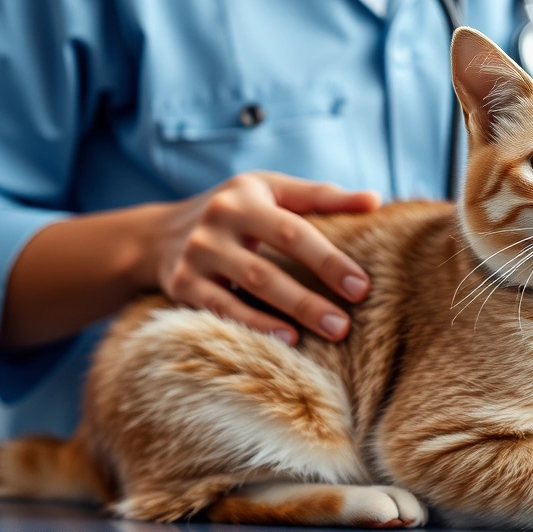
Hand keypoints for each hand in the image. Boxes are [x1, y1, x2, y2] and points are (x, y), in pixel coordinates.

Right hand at [153, 172, 380, 343]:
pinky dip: (254, 325)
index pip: (293, 228)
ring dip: (289, 314)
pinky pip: (221, 310)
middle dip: (310, 296)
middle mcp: (217, 223)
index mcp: (246, 196)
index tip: (362, 286)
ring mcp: (197, 256)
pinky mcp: (182, 286)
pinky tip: (286, 340)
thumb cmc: (236, 210)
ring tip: (328, 333)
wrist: (158, 234)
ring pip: (248, 289)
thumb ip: (320, 197)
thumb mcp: (271, 191)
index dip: (328, 258)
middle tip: (347, 323)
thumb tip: (375, 201)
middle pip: (269, 265)